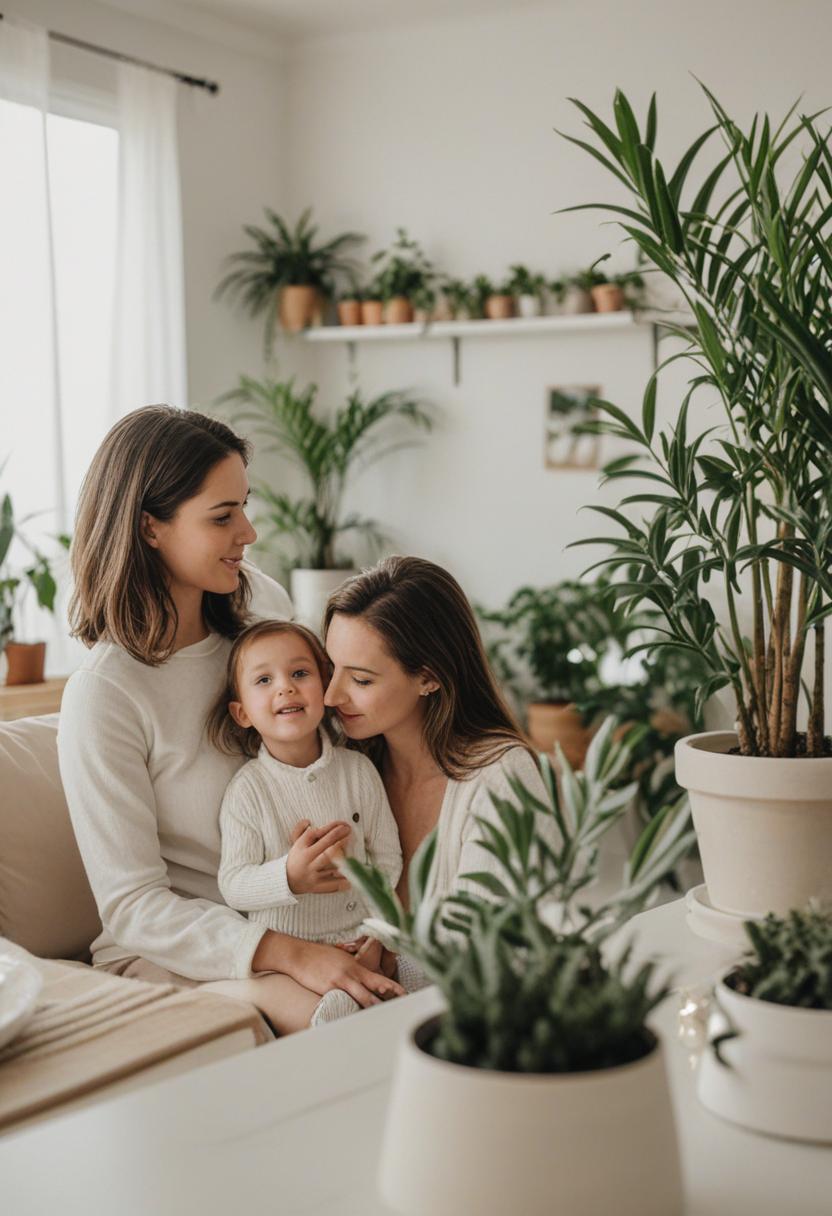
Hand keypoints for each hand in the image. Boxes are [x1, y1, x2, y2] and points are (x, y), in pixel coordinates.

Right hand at [286, 819, 351, 894]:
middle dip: (338, 838)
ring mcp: (312, 875)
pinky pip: (329, 886)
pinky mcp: (316, 887)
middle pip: (325, 849)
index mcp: (303, 850)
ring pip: (328, 865)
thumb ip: (302, 830)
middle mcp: (308, 862)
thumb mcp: (297, 843)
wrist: (287, 879)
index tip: (342, 825)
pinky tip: (349, 880)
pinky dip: (339, 883)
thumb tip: (308, 821)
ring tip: (351, 850)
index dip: (331, 829)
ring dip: (340, 857)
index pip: (317, 836)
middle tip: (349, 831)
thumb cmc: (297, 858)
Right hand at [286, 937, 404, 1006]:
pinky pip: (343, 1001)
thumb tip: (360, 971)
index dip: (393, 987)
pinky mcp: (329, 988)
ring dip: (374, 1006)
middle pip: (375, 988)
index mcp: (356, 966)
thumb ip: (352, 965)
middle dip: (388, 998)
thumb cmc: (318, 955)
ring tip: (386, 1015)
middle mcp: (352, 973)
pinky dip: (351, 1010)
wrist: (299, 955)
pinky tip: (356, 1018)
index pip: (378, 978)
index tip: (404, 994)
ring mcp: (341, 981)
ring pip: (362, 996)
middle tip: (401, 1007)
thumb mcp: (340, 956)